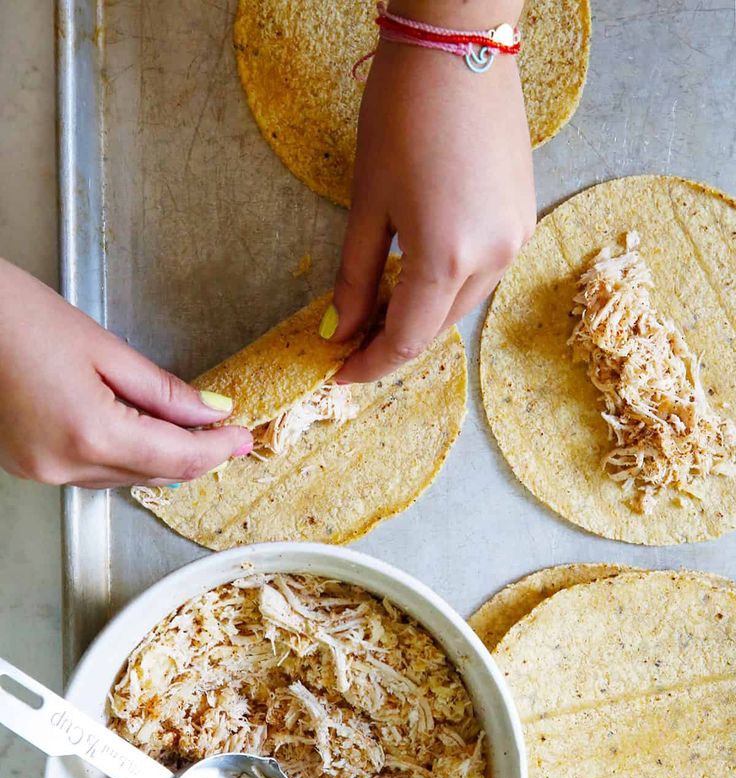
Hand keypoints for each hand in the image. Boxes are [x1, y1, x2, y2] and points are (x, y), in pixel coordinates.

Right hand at [0, 260, 251, 487]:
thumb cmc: (16, 316)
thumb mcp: (104, 348)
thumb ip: (164, 391)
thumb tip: (210, 413)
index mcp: (90, 433)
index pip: (178, 458)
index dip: (218, 450)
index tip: (243, 438)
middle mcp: (65, 465)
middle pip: (154, 474)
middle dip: (194, 454)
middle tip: (225, 432)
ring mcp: (43, 472)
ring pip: (125, 477)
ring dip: (159, 457)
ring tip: (187, 427)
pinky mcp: (29, 466)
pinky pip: (93, 472)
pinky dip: (121, 455)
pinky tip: (136, 429)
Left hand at [327, 0, 534, 382]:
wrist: (458, 45)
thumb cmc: (402, 114)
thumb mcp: (367, 203)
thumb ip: (353, 278)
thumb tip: (339, 331)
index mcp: (446, 259)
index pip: (405, 341)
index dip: (369, 365)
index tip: (339, 374)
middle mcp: (492, 260)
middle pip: (435, 330)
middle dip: (391, 344)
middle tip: (351, 344)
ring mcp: (515, 241)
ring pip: (459, 306)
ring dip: (419, 317)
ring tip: (378, 311)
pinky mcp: (523, 221)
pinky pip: (481, 276)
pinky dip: (445, 288)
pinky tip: (415, 277)